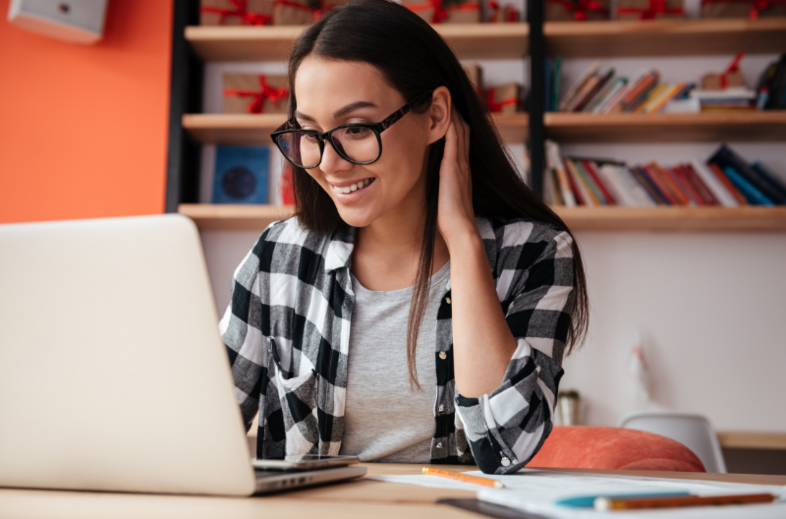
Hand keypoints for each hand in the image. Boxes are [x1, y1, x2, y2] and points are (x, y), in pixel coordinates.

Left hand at [437, 107, 478, 250]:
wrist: (460, 230)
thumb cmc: (450, 220)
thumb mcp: (445, 198)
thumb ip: (442, 187)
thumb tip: (434, 186)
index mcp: (461, 171)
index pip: (461, 140)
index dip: (456, 123)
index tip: (447, 109)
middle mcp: (463, 164)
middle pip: (463, 129)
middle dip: (456, 112)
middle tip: (446, 93)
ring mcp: (460, 164)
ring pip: (460, 129)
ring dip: (453, 112)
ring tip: (445, 94)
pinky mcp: (453, 167)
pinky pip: (454, 138)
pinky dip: (451, 123)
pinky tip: (445, 110)